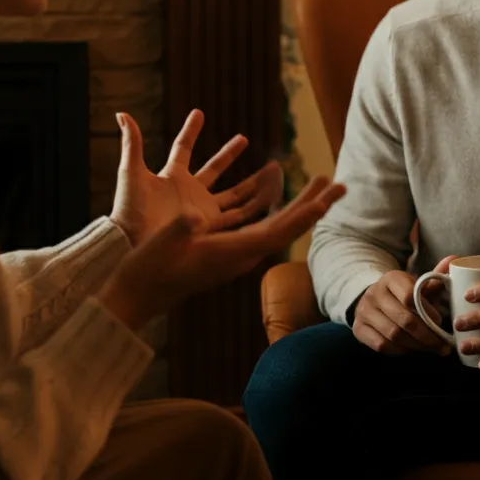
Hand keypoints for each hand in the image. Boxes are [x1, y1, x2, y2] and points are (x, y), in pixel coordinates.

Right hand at [99, 176, 345, 330]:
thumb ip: (181, 229)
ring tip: (320, 186)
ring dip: (300, 205)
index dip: (302, 215)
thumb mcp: (163, 244)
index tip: (325, 200)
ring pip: (277, 226)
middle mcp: (241, 255)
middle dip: (314, 205)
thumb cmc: (149, 269)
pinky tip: (282, 200)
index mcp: (231, 253)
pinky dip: (277, 210)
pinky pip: (261, 227)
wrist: (139, 296)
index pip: (276, 232)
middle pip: (287, 227)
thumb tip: (194, 215)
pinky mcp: (228, 251)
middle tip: (340, 184)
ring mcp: (237, 254)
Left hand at [111, 109, 283, 244]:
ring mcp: (201, 209)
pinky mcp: (210, 226)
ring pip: (232, 192)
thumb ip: (132, 144)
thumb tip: (122, 114)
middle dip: (229, 153)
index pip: (183, 148)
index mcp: (171, 176)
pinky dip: (254, 208)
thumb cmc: (129, 209)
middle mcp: (190, 191)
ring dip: (250, 181)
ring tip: (270, 170)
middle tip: (244, 138)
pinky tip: (271, 199)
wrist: (134, 243)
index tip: (199, 113)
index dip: (190, 130)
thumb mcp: (131, 172)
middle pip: (214, 168)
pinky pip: (237, 217)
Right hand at [352, 256, 456, 355]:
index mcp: (391, 278)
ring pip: (393, 335)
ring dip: (416, 345)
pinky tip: (411, 348)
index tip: (441, 321)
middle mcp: (374, 293)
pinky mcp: (358, 328)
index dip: (428, 312)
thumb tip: (455, 259)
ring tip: (430, 348)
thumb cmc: (403, 294)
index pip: (409, 296)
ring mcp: (364, 311)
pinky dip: (399, 350)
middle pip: (404, 320)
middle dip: (427, 336)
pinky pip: (381, 345)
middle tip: (442, 345)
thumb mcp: (418, 284)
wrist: (373, 300)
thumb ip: (436, 276)